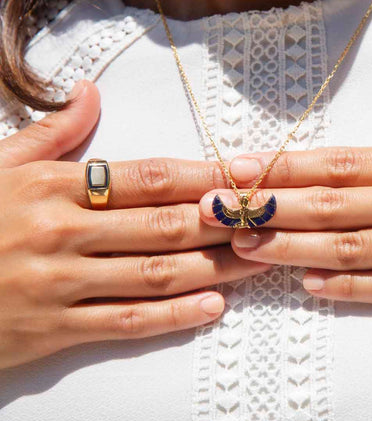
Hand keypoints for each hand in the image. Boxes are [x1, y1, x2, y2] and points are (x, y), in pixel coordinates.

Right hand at [0, 81, 269, 368]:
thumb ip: (50, 133)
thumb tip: (89, 91)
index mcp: (54, 187)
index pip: (149, 177)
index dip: (207, 176)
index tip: (249, 174)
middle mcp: (63, 233)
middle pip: (165, 225)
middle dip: (226, 222)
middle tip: (272, 218)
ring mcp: (60, 284)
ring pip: (156, 274)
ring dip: (216, 267)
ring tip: (260, 258)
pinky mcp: (53, 329)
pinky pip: (125, 322)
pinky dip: (173, 316)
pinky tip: (213, 306)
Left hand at [199, 39, 371, 320]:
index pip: (349, 161)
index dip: (291, 163)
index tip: (246, 165)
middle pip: (337, 206)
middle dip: (272, 207)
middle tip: (222, 210)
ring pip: (352, 249)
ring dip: (295, 247)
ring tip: (246, 247)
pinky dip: (348, 287)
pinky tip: (311, 284)